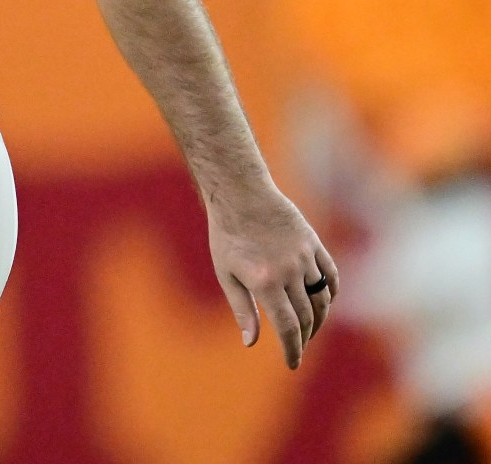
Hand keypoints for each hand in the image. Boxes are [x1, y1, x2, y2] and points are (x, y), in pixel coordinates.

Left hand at [208, 180, 336, 367]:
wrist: (241, 194)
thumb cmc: (227, 235)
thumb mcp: (226, 273)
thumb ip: (242, 309)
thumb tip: (251, 342)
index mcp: (265, 282)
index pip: (288, 327)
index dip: (293, 349)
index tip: (292, 363)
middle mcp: (289, 271)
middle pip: (307, 317)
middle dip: (303, 338)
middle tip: (296, 347)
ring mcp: (305, 257)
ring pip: (322, 300)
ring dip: (318, 320)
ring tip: (309, 330)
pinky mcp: (314, 244)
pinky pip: (331, 276)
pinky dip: (331, 294)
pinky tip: (324, 304)